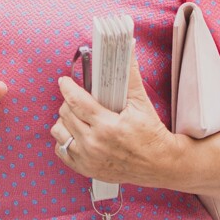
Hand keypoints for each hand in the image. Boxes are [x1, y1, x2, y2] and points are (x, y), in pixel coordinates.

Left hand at [50, 62, 179, 186]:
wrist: (161, 164)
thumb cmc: (152, 134)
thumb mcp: (141, 103)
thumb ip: (130, 76)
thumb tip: (128, 50)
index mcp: (107, 126)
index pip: (76, 101)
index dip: (67, 87)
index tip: (65, 81)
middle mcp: (94, 144)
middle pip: (66, 114)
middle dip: (70, 102)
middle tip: (79, 99)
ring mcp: (88, 159)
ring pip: (59, 131)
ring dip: (65, 121)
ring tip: (78, 117)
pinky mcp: (86, 169)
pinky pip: (60, 150)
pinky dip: (65, 140)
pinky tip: (77, 134)